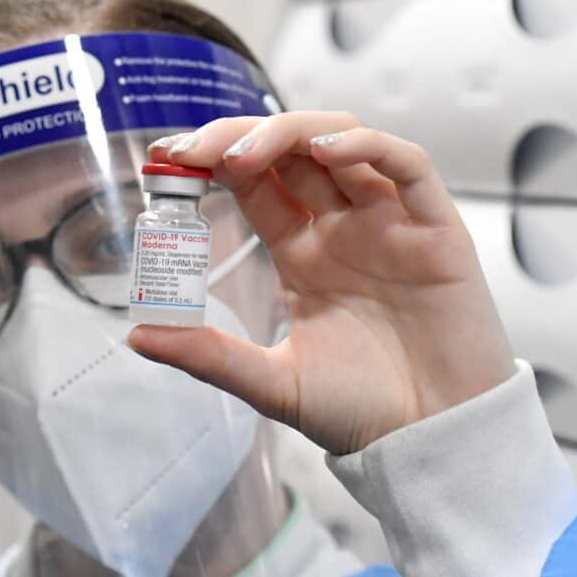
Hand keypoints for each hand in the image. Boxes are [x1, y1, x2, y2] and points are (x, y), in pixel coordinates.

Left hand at [127, 112, 515, 454]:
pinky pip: (408, 167)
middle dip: (240, 136)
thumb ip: (211, 355)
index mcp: (304, 254)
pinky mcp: (437, 231)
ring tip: (246, 153)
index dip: (213, 159)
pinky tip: (328, 152)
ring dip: (293, 132)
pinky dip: (369, 147)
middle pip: (291, 151)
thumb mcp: (272, 383)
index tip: (166, 157)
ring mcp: (391, 223)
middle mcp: (344, 228)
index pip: (255, 183)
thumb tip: (138, 335)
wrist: (434, 443)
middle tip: (194, 149)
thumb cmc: (363, 413)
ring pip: (344, 142)